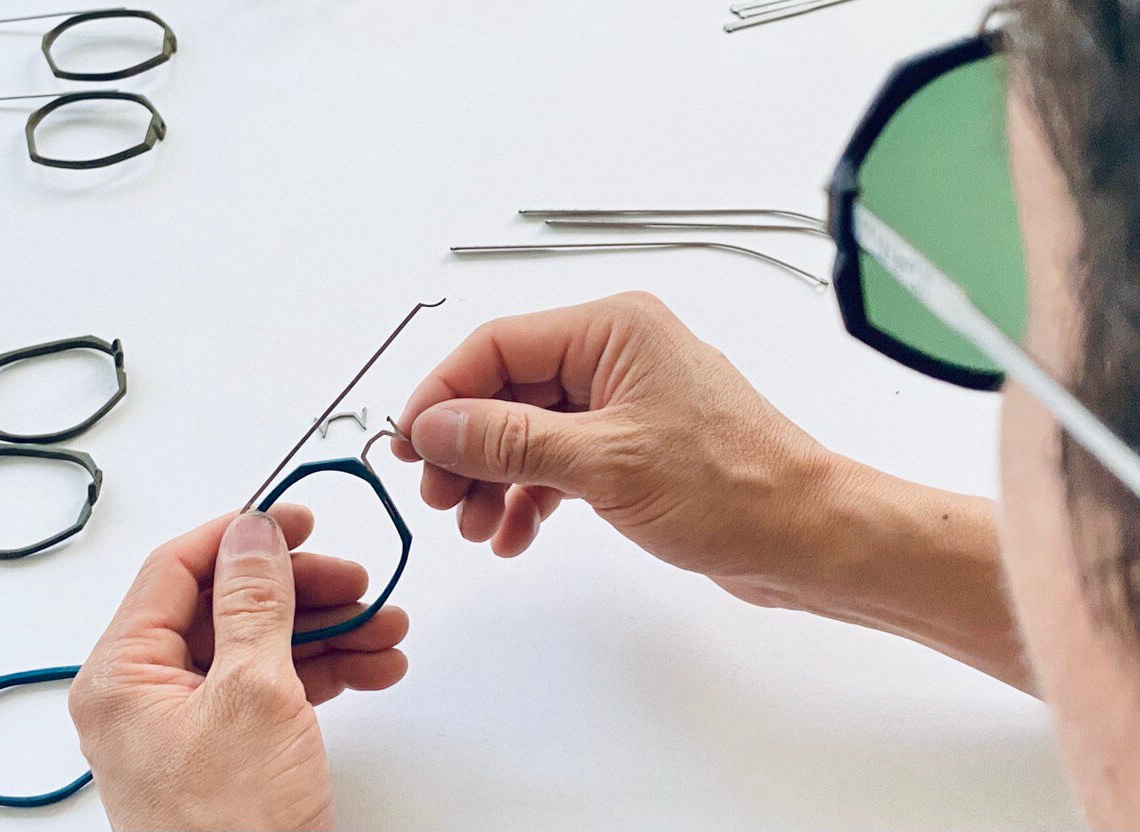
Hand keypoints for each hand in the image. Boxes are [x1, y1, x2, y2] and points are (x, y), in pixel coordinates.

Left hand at [69, 508, 408, 831]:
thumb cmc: (232, 827)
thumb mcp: (252, 694)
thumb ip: (253, 603)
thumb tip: (254, 532)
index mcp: (122, 675)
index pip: (176, 570)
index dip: (240, 534)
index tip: (297, 516)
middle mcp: (147, 695)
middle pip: (227, 607)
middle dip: (303, 591)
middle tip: (357, 580)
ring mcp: (189, 725)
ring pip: (261, 647)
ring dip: (329, 632)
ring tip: (387, 628)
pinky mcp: (229, 751)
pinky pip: (276, 689)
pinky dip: (327, 674)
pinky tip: (377, 667)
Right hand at [394, 291, 847, 597]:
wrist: (806, 537)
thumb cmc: (731, 488)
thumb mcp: (602, 462)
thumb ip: (507, 441)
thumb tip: (433, 427)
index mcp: (612, 330)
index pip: (497, 346)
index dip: (444, 394)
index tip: (410, 444)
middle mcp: (615, 354)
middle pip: (506, 389)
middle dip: (467, 447)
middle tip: (439, 498)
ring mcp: (623, 401)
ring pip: (527, 430)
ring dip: (494, 478)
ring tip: (475, 526)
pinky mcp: (631, 445)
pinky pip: (558, 460)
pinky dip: (531, 495)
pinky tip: (513, 534)